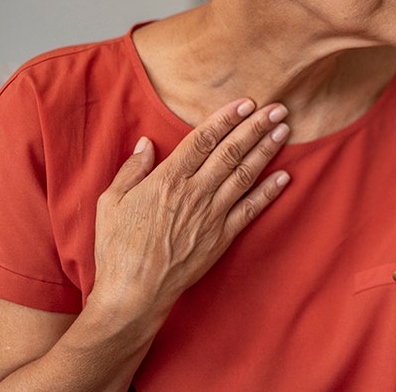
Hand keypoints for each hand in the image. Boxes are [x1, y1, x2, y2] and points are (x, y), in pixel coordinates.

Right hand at [88, 98, 290, 322]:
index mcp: (167, 179)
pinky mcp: (222, 236)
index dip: (226, 118)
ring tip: (284, 130)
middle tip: (277, 108)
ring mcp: (212, 214)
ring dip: (267, 150)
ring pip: (245, 174)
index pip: (203, 140)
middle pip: (231, 151)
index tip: (245, 102)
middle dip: (256, 126)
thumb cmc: (117, 247)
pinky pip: (251, 209)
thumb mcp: (110, 202)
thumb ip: (132, 170)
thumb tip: (146, 143)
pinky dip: (269, 191)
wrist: (134, 292)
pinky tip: (285, 176)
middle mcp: (195, 192)